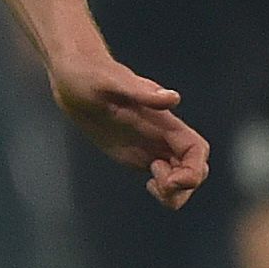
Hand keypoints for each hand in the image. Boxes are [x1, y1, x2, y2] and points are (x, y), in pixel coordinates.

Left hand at [53, 55, 211, 209]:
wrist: (72, 77)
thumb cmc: (90, 74)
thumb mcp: (112, 82)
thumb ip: (143, 92)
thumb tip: (173, 99)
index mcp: (161, 121)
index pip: (196, 149)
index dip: (192, 170)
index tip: (168, 181)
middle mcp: (161, 136)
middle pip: (194, 168)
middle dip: (184, 186)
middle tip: (155, 185)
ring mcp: (150, 147)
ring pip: (181, 177)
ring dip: (175, 192)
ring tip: (151, 185)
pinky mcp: (136, 154)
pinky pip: (163, 179)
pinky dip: (163, 190)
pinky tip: (147, 184)